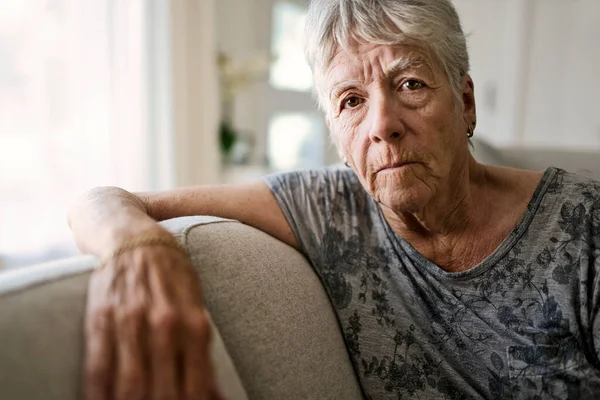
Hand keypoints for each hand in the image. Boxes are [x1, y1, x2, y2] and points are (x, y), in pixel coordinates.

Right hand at [84, 242, 223, 399]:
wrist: (134, 236)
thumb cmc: (172, 276)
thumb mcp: (197, 308)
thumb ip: (203, 354)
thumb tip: (218, 397)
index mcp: (195, 324)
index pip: (196, 386)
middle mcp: (165, 323)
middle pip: (164, 391)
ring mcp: (132, 320)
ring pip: (131, 384)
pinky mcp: (101, 316)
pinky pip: (98, 366)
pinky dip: (99, 394)